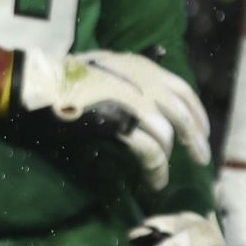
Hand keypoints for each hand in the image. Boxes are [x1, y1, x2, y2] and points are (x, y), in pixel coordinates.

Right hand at [6, 48, 211, 191]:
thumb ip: (132, 73)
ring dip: (168, 160)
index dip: (197, 113)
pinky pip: (150, 150)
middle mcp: (146, 81)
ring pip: (167, 136)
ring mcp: (136, 101)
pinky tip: (154, 179)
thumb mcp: (108, 65)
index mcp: (143, 67)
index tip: (203, 130)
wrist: (42, 84)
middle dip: (195, 139)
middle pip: (183, 114)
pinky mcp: (123, 123)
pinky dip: (156, 168)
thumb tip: (157, 67)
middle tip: (202, 158)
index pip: (184, 90)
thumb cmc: (68, 78)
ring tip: (163, 178)